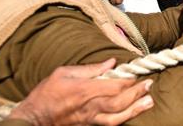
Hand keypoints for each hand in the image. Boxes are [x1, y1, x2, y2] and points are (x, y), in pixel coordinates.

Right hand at [8, 59, 153, 125]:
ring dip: (135, 110)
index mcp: (84, 90)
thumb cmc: (46, 93)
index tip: (137, 74)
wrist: (33, 119)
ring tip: (149, 102)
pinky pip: (110, 124)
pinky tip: (133, 112)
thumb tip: (111, 62)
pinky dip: (123, 118)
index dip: (128, 81)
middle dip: (136, 94)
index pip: (114, 86)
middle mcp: (90, 106)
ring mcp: (90, 118)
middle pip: (119, 102)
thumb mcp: (63, 73)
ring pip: (117, 117)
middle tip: (149, 85)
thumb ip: (89, 68)